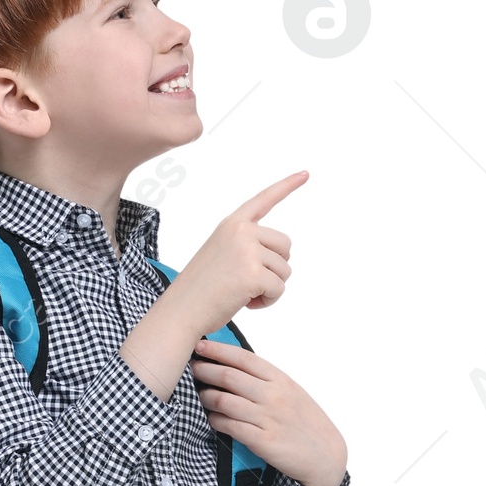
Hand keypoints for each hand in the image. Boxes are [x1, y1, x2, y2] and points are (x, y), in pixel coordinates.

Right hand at [173, 171, 307, 327]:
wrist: (180, 311)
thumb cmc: (199, 290)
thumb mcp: (220, 255)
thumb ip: (246, 247)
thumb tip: (281, 257)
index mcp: (231, 224)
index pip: (264, 199)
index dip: (287, 186)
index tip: (305, 173)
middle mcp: (241, 231)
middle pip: (285, 246)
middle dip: (275, 268)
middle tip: (249, 282)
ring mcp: (247, 250)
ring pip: (284, 270)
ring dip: (270, 288)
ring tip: (243, 294)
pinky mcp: (253, 274)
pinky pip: (279, 289)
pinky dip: (268, 301)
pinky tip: (246, 304)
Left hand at [190, 339, 347, 485]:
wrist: (324, 455)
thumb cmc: (306, 422)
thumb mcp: (292, 392)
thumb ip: (267, 380)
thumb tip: (235, 367)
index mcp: (280, 380)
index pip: (243, 358)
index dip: (218, 350)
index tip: (200, 345)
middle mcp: (273, 396)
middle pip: (229, 377)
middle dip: (205, 370)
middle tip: (191, 368)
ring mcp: (267, 418)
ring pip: (225, 401)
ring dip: (206, 397)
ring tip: (198, 395)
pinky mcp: (262, 441)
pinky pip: (229, 426)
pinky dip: (215, 421)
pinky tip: (210, 418)